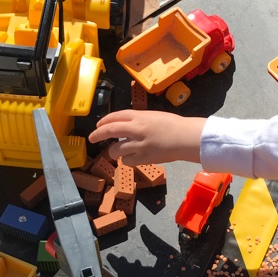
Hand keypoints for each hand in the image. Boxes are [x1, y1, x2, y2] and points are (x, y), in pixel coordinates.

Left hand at [89, 110, 205, 165]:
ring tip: (116, 152)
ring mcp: (139, 144)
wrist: (186, 137)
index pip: (115, 116)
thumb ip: (139, 120)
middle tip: (92, 138)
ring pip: (115, 149)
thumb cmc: (173, 125)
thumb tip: (125, 126)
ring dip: (113, 151)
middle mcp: (136, 128)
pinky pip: (127, 161)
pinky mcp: (144, 158)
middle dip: (97, 135)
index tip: (99, 125)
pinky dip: (126, 160)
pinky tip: (131, 158)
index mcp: (139, 116)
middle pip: (110, 130)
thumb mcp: (154, 116)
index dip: (104, 121)